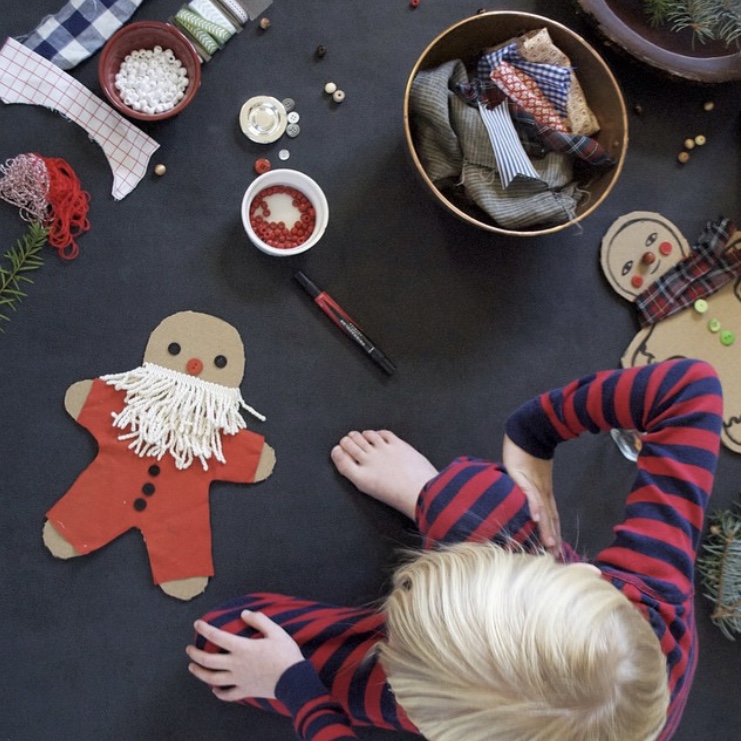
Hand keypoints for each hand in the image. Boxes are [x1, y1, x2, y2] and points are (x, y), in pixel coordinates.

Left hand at [186, 610, 303, 701]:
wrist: (294, 680)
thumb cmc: (285, 654)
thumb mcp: (275, 631)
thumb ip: (259, 620)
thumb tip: (244, 613)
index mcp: (242, 648)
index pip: (217, 637)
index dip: (204, 629)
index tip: (197, 624)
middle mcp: (236, 665)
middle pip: (208, 661)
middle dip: (195, 654)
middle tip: (189, 649)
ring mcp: (239, 680)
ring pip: (212, 679)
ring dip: (200, 673)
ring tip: (192, 667)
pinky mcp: (245, 691)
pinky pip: (227, 694)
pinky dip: (218, 692)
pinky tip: (214, 689)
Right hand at [502, 434, 560, 554]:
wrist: (527, 433)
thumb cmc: (525, 453)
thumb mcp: (528, 475)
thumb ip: (528, 490)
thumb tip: (529, 505)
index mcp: (543, 492)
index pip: (551, 516)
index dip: (553, 533)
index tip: (556, 550)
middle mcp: (542, 492)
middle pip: (549, 517)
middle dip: (552, 537)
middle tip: (555, 556)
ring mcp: (534, 486)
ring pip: (542, 509)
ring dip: (545, 527)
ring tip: (548, 544)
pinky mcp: (525, 478)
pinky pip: (530, 494)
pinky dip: (534, 506)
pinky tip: (535, 518)